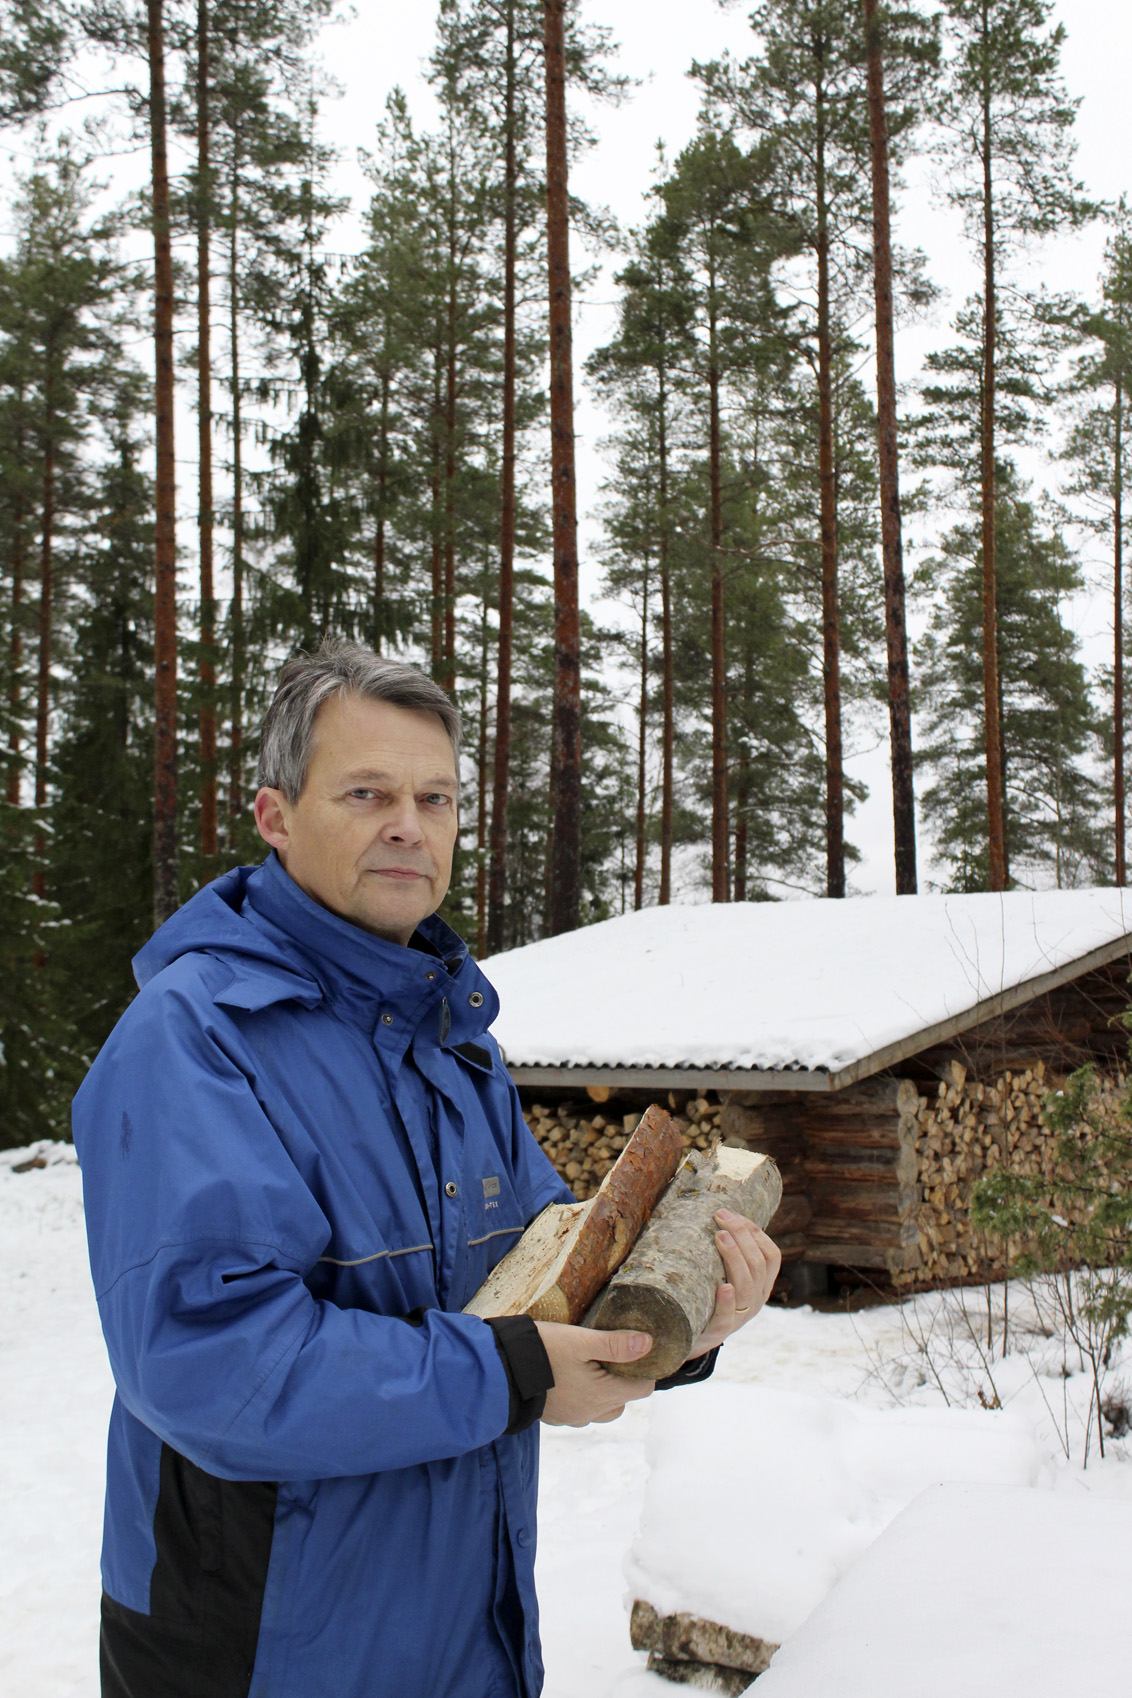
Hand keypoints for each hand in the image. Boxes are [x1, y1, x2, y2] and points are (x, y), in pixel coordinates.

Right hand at [535, 1321, 655, 1427]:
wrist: (502, 1371)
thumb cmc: (543, 1352)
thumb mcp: (580, 1341)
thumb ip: (615, 1344)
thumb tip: (647, 1344)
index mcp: (601, 1395)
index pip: (642, 1389)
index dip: (645, 1369)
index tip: (638, 1351)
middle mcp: (590, 1413)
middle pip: (623, 1400)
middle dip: (623, 1380)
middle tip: (612, 1354)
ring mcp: (571, 1418)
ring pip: (602, 1408)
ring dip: (603, 1391)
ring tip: (591, 1366)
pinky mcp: (555, 1417)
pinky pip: (580, 1410)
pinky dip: (583, 1396)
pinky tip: (571, 1376)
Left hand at [686, 1213, 781, 1358]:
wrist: (688, 1337)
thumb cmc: (708, 1296)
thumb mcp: (724, 1274)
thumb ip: (726, 1251)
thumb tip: (716, 1212)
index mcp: (761, 1285)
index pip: (771, 1255)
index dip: (755, 1233)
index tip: (733, 1215)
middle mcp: (755, 1300)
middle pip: (758, 1265)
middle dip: (742, 1236)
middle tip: (721, 1217)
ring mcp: (740, 1316)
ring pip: (747, 1286)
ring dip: (735, 1258)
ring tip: (720, 1237)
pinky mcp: (719, 1330)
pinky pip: (727, 1316)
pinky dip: (727, 1301)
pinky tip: (724, 1287)